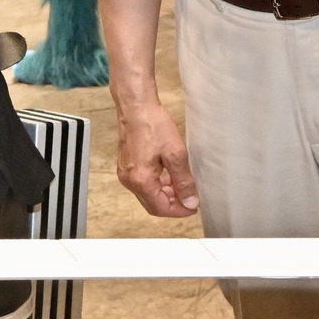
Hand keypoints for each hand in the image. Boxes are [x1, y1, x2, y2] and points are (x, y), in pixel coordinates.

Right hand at [115, 102, 199, 216]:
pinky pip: (142, 184)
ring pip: (147, 195)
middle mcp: (129, 181)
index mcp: (141, 181)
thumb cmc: (152, 125)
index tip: (193, 207)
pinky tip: (168, 177)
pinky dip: (156, 185)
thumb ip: (183, 181)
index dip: (179, 210)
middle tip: (189, 197)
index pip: (161, 208)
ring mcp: (125, 174)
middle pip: (153, 204)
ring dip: (165, 195)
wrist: (136, 107)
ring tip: (182, 185)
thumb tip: (190, 201)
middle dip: (172, 204)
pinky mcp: (126, 166)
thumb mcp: (176, 154)